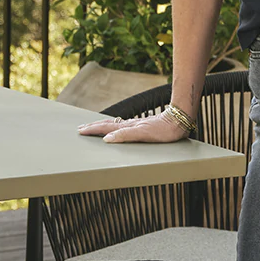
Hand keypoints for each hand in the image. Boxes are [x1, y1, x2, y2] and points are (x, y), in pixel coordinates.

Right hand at [75, 110, 190, 143]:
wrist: (178, 121)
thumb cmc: (164, 130)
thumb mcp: (143, 134)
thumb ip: (125, 136)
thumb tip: (107, 139)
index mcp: (127, 127)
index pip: (105, 128)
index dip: (93, 130)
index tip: (81, 131)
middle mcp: (130, 124)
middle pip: (107, 124)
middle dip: (93, 126)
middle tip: (81, 128)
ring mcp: (135, 124)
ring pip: (114, 125)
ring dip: (102, 126)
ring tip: (93, 127)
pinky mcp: (142, 126)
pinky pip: (122, 126)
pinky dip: (114, 127)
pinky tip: (117, 128)